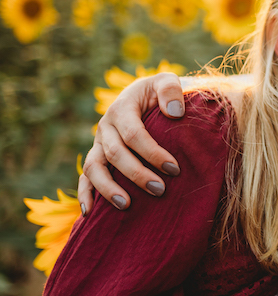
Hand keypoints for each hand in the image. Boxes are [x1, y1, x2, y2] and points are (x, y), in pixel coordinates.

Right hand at [78, 73, 185, 212]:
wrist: (148, 97)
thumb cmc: (161, 93)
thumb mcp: (167, 82)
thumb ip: (171, 90)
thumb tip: (174, 113)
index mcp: (122, 108)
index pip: (133, 134)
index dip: (152, 152)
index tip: (174, 169)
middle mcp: (105, 127)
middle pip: (115, 154)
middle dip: (137, 173)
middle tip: (160, 190)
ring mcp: (98, 144)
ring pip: (94, 168)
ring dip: (108, 188)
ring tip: (127, 205)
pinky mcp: (97, 157)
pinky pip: (85, 177)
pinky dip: (85, 194)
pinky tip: (90, 214)